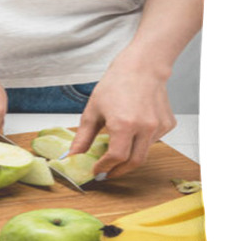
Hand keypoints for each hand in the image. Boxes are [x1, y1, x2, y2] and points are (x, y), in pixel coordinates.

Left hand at [68, 59, 176, 178]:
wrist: (142, 67)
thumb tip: (73, 155)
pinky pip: (153, 141)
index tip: (97, 171)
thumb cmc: (117, 84)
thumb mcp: (93, 110)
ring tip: (116, 149)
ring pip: (144, 152)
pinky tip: (133, 131)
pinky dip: (141, 143)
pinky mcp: (168, 124)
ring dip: (130, 156)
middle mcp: (145, 127)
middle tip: (108, 173)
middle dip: (119, 171)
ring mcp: (159, 126)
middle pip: (134, 162)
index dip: (104, 167)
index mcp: (124, 124)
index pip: (116, 157)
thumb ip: (83, 137)